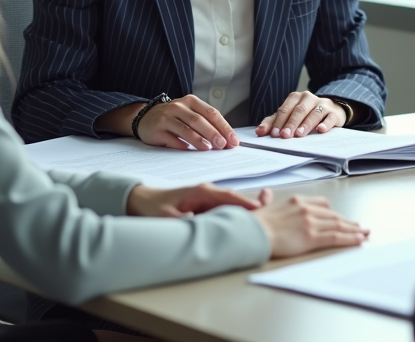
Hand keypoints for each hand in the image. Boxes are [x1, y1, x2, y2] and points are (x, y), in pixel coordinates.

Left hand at [127, 184, 271, 216]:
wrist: (143, 201)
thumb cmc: (154, 206)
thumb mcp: (166, 216)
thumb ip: (182, 221)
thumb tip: (196, 224)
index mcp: (201, 191)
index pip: (229, 196)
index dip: (245, 204)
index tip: (260, 211)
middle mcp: (208, 191)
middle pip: (236, 199)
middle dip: (253, 208)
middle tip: (270, 217)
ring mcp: (208, 197)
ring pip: (233, 204)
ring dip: (246, 212)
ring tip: (264, 221)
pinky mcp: (206, 203)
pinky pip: (226, 208)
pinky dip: (237, 214)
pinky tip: (246, 222)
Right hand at [137, 94, 239, 149]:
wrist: (145, 117)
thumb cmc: (174, 117)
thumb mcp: (189, 113)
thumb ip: (206, 123)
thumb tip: (226, 140)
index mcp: (191, 101)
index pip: (211, 113)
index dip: (224, 127)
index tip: (233, 140)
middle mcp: (178, 107)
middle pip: (199, 120)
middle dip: (213, 134)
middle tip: (223, 145)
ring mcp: (166, 117)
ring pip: (186, 129)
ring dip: (199, 140)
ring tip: (209, 149)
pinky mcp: (157, 129)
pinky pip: (171, 139)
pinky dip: (181, 145)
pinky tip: (189, 151)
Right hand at [253, 195, 368, 257]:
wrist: (253, 232)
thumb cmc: (255, 223)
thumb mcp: (263, 207)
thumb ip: (268, 201)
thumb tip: (265, 194)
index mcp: (296, 202)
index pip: (321, 204)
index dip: (333, 212)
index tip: (340, 217)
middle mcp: (306, 209)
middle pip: (333, 215)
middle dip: (348, 221)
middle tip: (359, 226)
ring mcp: (310, 222)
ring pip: (338, 225)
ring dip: (354, 229)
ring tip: (364, 233)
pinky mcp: (312, 236)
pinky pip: (336, 236)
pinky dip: (350, 238)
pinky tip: (358, 239)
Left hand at [256, 91, 344, 137]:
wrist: (331, 110)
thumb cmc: (306, 115)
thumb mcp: (289, 116)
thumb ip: (273, 122)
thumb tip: (259, 131)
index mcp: (295, 98)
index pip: (285, 109)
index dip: (279, 121)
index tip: (275, 134)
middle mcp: (308, 98)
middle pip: (298, 111)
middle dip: (291, 123)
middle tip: (285, 136)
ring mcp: (322, 104)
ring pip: (314, 113)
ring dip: (306, 124)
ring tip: (300, 134)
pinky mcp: (334, 113)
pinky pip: (329, 118)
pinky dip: (325, 124)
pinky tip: (320, 130)